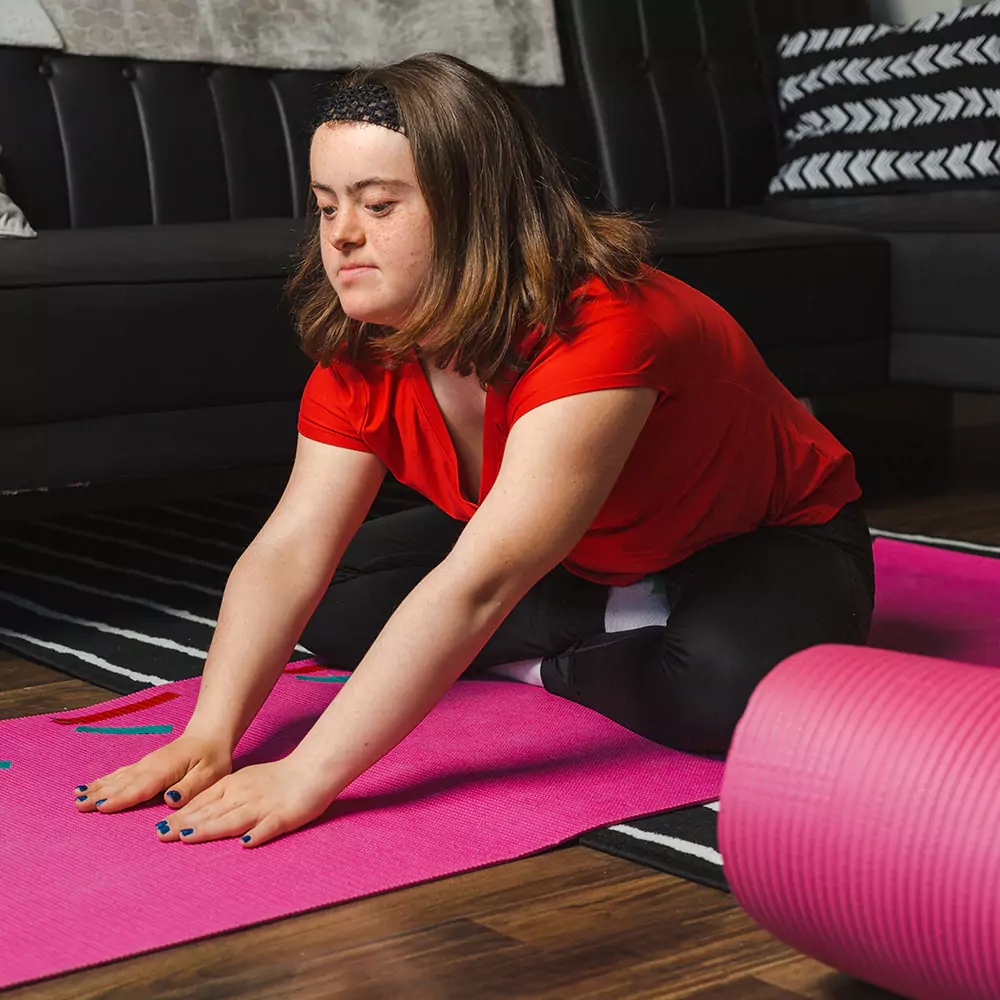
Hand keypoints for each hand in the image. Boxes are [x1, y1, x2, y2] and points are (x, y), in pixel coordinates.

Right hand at [72, 732, 232, 812]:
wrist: (210, 734)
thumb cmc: (212, 756)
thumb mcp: (210, 774)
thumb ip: (190, 787)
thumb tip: (170, 800)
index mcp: (165, 770)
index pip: (141, 787)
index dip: (122, 798)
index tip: (101, 807)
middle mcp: (150, 766)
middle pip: (122, 783)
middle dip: (100, 795)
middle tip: (78, 806)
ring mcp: (145, 764)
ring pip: (117, 778)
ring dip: (97, 788)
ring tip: (77, 797)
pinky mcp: (144, 765)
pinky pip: (120, 774)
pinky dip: (104, 781)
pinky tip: (91, 786)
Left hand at [152, 758, 339, 847]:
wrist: (313, 768)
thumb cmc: (280, 777)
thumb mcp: (246, 780)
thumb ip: (225, 795)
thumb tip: (199, 812)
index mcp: (235, 786)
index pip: (203, 802)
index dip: (181, 815)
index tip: (158, 828)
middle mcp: (244, 796)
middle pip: (211, 812)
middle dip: (184, 825)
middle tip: (160, 836)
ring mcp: (263, 807)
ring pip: (233, 819)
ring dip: (209, 829)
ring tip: (187, 838)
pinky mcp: (284, 816)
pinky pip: (269, 827)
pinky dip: (257, 834)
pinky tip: (245, 843)